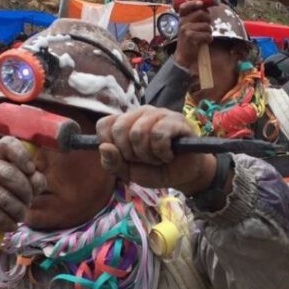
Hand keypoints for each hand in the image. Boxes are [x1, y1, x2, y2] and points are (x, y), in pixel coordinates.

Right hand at [0, 137, 45, 251]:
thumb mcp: (18, 187)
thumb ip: (32, 180)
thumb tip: (37, 180)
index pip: (7, 143)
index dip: (23, 156)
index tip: (31, 170)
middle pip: (8, 172)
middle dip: (25, 192)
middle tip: (28, 203)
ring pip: (1, 196)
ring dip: (17, 210)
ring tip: (19, 216)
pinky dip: (6, 221)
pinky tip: (10, 225)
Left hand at [96, 106, 218, 194]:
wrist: (185, 175)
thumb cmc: (156, 169)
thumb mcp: (129, 172)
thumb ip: (112, 163)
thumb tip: (104, 147)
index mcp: (127, 121)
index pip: (105, 124)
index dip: (110, 144)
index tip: (124, 157)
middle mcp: (141, 113)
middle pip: (120, 129)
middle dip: (131, 153)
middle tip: (145, 159)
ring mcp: (159, 114)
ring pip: (138, 132)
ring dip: (148, 155)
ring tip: (158, 158)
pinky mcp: (176, 121)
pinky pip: (158, 135)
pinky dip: (162, 152)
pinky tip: (168, 155)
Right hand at [173, 2, 212, 68]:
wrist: (184, 55)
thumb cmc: (190, 39)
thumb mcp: (189, 26)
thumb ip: (195, 17)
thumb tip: (206, 8)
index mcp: (182, 18)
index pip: (185, 6)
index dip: (193, 3)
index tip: (201, 4)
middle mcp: (182, 22)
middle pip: (201, 13)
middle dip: (208, 19)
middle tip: (208, 25)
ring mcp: (185, 29)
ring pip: (206, 25)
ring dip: (209, 32)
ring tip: (205, 36)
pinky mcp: (190, 37)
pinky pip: (206, 34)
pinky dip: (209, 39)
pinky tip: (205, 41)